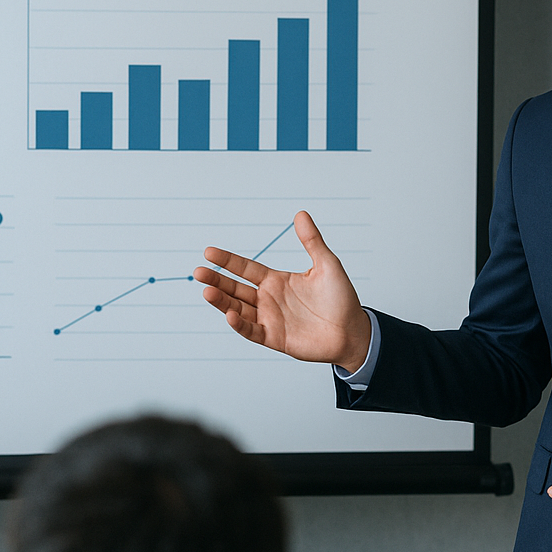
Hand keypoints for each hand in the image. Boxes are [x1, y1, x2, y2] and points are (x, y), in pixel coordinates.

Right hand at [196, 211, 370, 371]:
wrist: (353, 331)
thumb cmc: (342, 299)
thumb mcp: (327, 265)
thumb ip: (312, 241)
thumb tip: (301, 213)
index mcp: (277, 280)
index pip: (246, 268)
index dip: (228, 260)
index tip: (209, 252)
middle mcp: (269, 299)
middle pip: (235, 288)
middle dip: (216, 280)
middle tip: (198, 272)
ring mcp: (270, 319)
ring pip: (238, 308)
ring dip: (222, 301)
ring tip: (206, 291)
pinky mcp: (274, 338)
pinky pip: (252, 331)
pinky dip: (240, 324)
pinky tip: (230, 314)